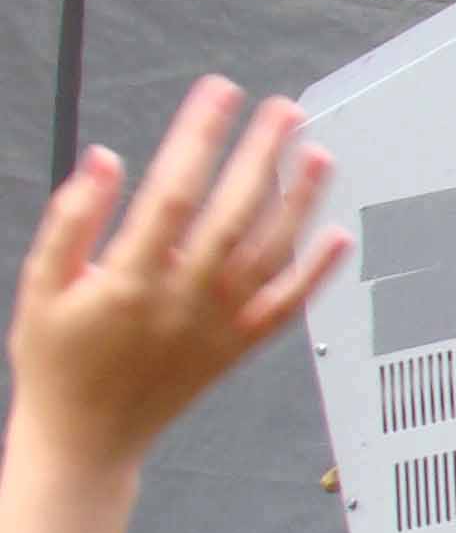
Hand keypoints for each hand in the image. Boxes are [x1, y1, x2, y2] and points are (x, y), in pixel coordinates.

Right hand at [7, 78, 345, 478]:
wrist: (86, 438)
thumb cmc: (59, 362)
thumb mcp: (42, 286)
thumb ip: (71, 220)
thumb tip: (104, 162)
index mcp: (129, 279)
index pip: (173, 190)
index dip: (200, 136)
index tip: (218, 94)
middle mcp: (183, 300)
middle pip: (233, 213)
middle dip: (261, 155)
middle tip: (283, 109)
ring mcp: (218, 325)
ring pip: (270, 253)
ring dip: (299, 201)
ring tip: (317, 153)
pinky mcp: (238, 347)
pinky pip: (287, 306)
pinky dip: (316, 272)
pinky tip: (336, 236)